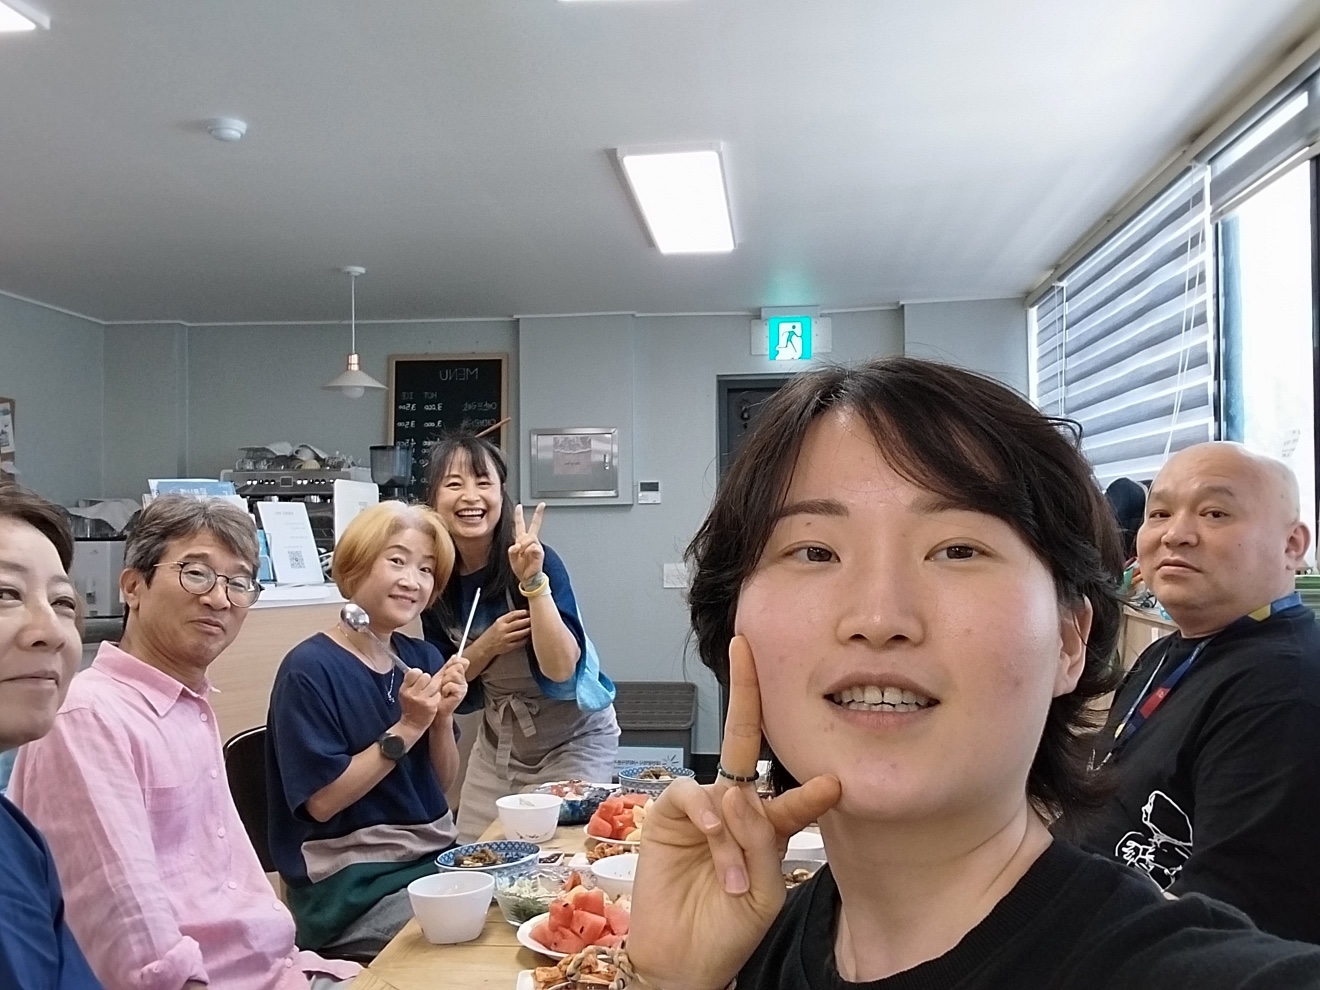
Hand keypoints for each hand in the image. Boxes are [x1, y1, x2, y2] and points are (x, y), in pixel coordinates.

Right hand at [398, 666, 443, 732]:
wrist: (412, 724)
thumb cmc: (409, 707)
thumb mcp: (404, 694)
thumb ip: (409, 682)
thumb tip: (416, 670)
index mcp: (405, 689)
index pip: (414, 672)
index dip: (418, 674)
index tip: (419, 679)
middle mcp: (413, 694)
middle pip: (426, 676)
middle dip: (427, 681)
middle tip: (425, 688)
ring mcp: (423, 700)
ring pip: (434, 683)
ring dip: (434, 688)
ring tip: (429, 694)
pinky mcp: (431, 705)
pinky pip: (438, 693)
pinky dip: (437, 696)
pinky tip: (432, 701)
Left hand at [435, 655, 469, 717]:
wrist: (436, 709)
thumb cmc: (437, 694)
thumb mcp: (441, 677)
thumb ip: (448, 666)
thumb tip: (455, 655)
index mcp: (460, 675)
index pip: (461, 662)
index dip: (452, 664)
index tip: (446, 671)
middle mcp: (464, 680)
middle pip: (457, 667)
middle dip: (446, 674)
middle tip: (443, 683)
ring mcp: (463, 687)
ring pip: (454, 675)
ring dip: (444, 682)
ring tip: (443, 689)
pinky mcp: (461, 694)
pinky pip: (451, 685)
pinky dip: (445, 689)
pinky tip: (444, 695)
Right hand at [470, 609, 531, 658]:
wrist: (484, 646)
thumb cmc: (492, 634)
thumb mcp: (498, 623)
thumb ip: (509, 619)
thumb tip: (522, 615)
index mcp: (500, 621)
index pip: (513, 614)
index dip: (523, 612)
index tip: (529, 611)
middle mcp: (502, 629)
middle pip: (518, 623)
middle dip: (528, 620)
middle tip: (536, 618)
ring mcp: (505, 639)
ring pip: (520, 633)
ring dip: (529, 630)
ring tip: (535, 627)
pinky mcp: (508, 647)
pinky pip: (520, 642)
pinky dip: (526, 639)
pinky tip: (529, 637)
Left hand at [509, 503, 546, 583]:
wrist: (528, 578)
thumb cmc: (521, 568)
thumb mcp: (512, 558)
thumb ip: (512, 550)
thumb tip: (518, 545)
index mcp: (521, 540)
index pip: (520, 525)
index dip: (519, 515)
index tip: (520, 506)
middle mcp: (530, 541)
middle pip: (534, 525)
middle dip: (538, 515)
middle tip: (541, 506)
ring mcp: (536, 546)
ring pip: (529, 539)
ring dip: (523, 546)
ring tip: (522, 555)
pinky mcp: (540, 552)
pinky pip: (533, 548)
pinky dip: (528, 552)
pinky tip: (528, 557)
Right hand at [629, 637, 841, 989]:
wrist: (685, 960)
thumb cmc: (728, 928)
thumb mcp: (765, 891)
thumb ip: (763, 841)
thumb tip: (738, 795)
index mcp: (765, 824)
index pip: (788, 789)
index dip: (811, 784)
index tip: (836, 783)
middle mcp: (732, 805)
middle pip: (741, 738)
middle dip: (746, 690)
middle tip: (747, 651)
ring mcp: (699, 808)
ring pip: (726, 787)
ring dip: (736, 832)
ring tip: (736, 877)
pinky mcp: (667, 816)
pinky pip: (692, 795)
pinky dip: (708, 818)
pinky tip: (716, 843)